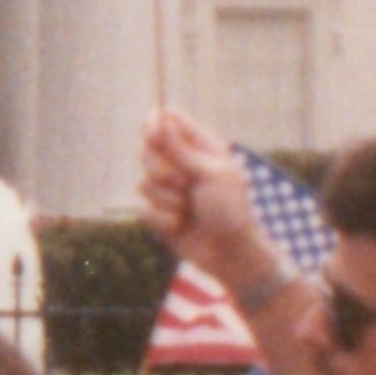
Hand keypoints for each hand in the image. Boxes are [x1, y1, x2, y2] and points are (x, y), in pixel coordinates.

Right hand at [139, 109, 266, 288]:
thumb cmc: (230, 210)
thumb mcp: (210, 174)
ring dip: (168, 200)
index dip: (154, 124)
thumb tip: (162, 120)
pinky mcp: (161, 214)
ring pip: (144, 183)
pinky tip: (182, 226)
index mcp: (200, 147)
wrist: (231, 254)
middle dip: (162, 171)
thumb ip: (181, 149)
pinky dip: (165, 220)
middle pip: (148, 152)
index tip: (151, 134)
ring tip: (190, 209)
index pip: (169, 121)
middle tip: (186, 185)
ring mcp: (170, 190)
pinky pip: (146, 210)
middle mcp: (182, 165)